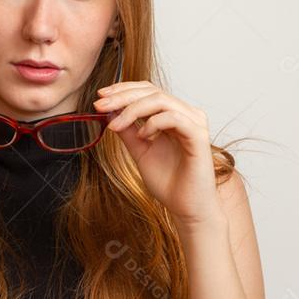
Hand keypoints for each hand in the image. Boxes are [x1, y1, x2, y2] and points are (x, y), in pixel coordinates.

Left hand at [95, 82, 223, 227]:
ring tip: (116, 125)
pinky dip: (153, 123)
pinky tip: (143, 136)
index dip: (123, 90)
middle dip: (122, 96)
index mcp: (172, 115)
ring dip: (133, 109)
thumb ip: (128, 132)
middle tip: (100, 105)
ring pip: (161, 100)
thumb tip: (109, 112)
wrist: (187, 208)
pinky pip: (174, 118)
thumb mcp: (140, 152)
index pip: (147, 91)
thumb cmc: (169, 182)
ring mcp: (194, 123)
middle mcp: (185, 114)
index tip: (100, 97)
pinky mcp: (199, 135)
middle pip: (152, 91)